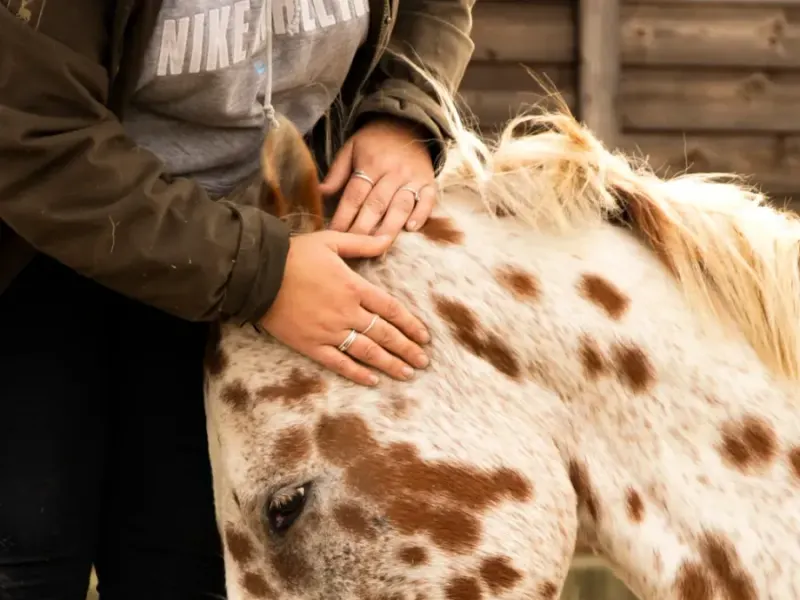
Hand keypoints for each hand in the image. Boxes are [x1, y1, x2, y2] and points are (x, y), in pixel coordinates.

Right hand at [258, 231, 430, 385]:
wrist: (257, 274)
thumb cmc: (293, 254)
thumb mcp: (331, 241)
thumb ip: (362, 243)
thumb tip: (389, 240)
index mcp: (354, 287)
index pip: (391, 309)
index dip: (410, 324)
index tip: (425, 337)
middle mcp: (346, 312)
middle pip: (384, 334)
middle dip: (407, 349)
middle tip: (423, 362)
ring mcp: (329, 331)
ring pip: (367, 352)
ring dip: (390, 364)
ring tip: (408, 374)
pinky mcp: (310, 345)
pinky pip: (338, 363)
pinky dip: (357, 373)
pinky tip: (373, 381)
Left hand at [321, 117, 436, 238]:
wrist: (408, 125)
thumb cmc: (374, 141)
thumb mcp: (351, 148)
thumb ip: (337, 173)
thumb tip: (320, 194)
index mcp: (371, 163)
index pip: (355, 194)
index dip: (344, 216)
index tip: (334, 234)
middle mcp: (393, 172)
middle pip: (377, 204)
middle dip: (363, 228)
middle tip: (353, 246)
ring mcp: (413, 178)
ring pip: (401, 206)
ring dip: (389, 227)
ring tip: (378, 246)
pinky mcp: (429, 183)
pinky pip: (427, 201)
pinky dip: (421, 215)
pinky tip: (410, 228)